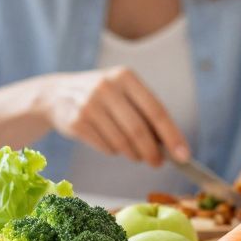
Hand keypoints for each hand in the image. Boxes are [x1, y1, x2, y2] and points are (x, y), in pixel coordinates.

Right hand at [40, 67, 187, 166]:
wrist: (56, 94)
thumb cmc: (103, 96)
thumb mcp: (123, 92)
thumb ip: (146, 113)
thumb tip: (172, 146)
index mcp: (125, 77)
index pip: (156, 110)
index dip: (172, 136)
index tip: (183, 156)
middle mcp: (106, 87)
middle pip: (138, 130)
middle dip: (152, 152)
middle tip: (158, 163)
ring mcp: (89, 104)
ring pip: (121, 142)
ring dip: (133, 154)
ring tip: (136, 155)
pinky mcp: (75, 122)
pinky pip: (105, 147)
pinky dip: (114, 152)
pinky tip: (112, 145)